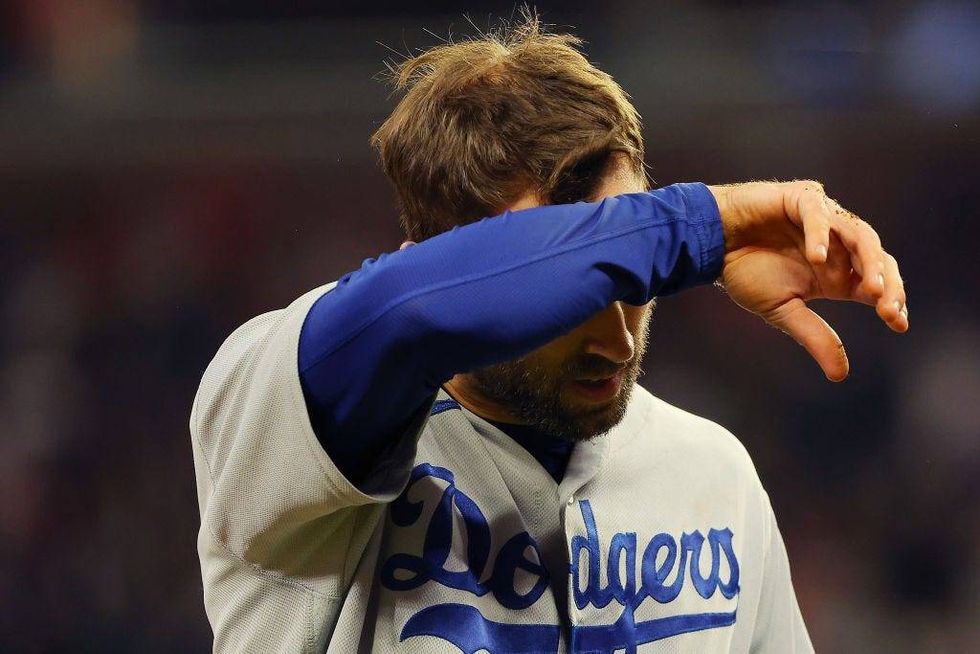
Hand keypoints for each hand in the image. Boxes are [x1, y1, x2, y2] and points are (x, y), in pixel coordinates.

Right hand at [708, 180, 907, 381]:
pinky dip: (820, 234)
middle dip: (887, 284)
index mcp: (835, 273)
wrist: (711, 244)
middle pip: (877, 259)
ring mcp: (823, 220)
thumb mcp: (783, 311)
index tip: (897, 323)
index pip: (876, 283)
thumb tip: (840, 375)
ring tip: (868, 287)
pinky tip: (815, 257)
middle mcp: (836, 246)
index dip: (892, 300)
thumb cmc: (744, 272)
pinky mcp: (802, 199)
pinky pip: (818, 214)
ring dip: (867, 261)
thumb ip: (814, 336)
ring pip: (859, 234)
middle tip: (887, 308)